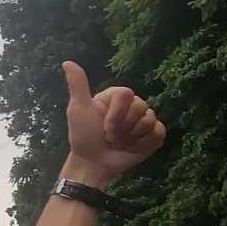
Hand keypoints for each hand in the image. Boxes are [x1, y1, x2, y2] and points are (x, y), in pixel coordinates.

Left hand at [62, 61, 165, 182]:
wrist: (93, 163)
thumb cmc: (83, 136)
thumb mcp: (78, 109)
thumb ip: (78, 85)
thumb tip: (67, 62)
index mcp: (116, 97)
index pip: (127, 95)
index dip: (117, 114)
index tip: (104, 127)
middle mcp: (132, 105)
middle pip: (140, 107)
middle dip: (123, 128)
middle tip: (110, 137)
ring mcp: (143, 120)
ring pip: (150, 121)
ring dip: (131, 138)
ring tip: (119, 143)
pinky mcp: (152, 135)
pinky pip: (159, 133)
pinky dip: (145, 144)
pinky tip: (132, 148)